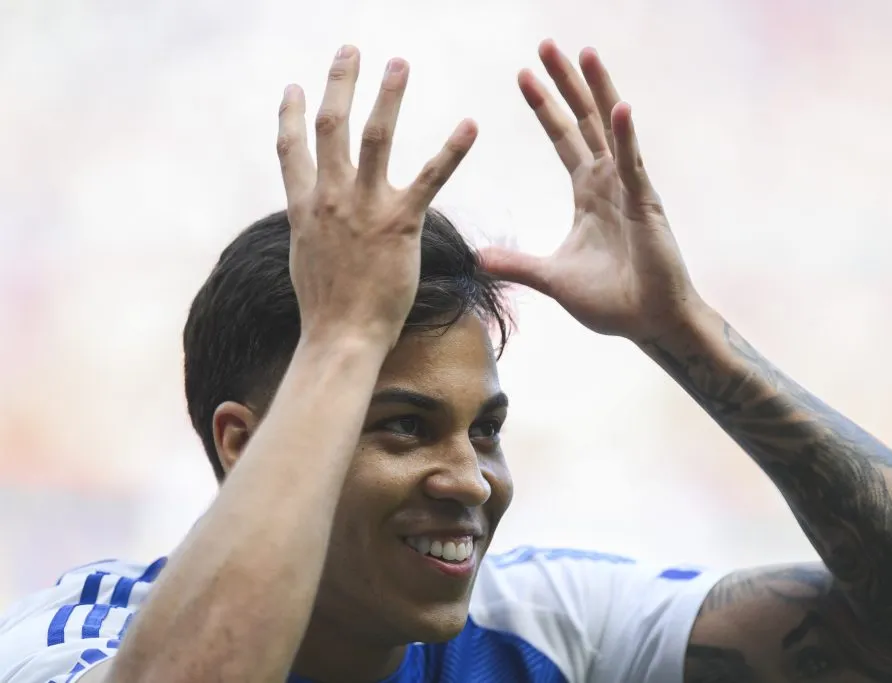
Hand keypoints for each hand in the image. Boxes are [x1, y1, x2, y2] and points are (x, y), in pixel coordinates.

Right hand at [277, 46, 477, 346]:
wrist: (341, 337)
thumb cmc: (326, 307)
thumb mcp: (305, 259)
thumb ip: (309, 228)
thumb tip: (310, 219)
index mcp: (304, 207)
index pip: (290, 149)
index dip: (290, 115)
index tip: (292, 86)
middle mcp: (329, 198)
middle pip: (330, 126)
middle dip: (340, 83)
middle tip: (351, 50)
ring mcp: (363, 208)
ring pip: (374, 137)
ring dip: (388, 96)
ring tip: (399, 63)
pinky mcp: (399, 224)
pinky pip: (429, 177)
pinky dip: (451, 150)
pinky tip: (470, 125)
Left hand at [480, 41, 698, 341]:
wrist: (648, 323)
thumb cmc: (610, 301)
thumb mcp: (552, 279)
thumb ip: (517, 264)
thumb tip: (478, 257)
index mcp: (588, 194)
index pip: (563, 139)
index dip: (545, 107)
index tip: (523, 74)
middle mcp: (609, 182)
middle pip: (584, 120)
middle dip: (566, 83)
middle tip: (546, 45)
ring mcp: (629, 190)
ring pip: (610, 129)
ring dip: (597, 90)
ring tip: (585, 52)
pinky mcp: (645, 206)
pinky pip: (632, 165)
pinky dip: (625, 136)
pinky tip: (618, 107)